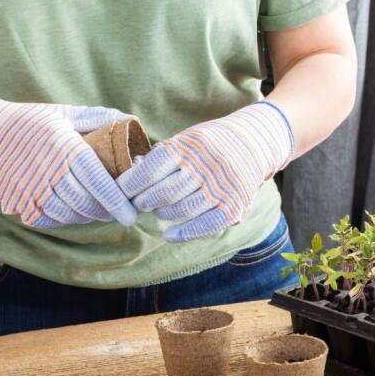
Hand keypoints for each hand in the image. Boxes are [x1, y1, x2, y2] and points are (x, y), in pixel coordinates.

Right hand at [0, 89, 136, 227]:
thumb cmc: (33, 122)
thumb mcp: (65, 113)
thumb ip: (99, 117)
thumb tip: (131, 121)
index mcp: (64, 147)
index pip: (96, 180)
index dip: (116, 201)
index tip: (130, 215)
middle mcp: (47, 170)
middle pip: (85, 202)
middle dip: (106, 212)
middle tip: (120, 213)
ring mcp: (30, 188)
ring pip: (68, 215)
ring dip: (87, 217)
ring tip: (99, 212)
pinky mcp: (18, 201)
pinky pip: (48, 219)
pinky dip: (65, 220)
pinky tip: (74, 213)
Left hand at [118, 101, 293, 241]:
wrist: (254, 142)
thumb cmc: (210, 143)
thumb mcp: (186, 140)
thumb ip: (161, 157)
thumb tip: (130, 175)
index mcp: (188, 147)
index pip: (151, 168)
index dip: (130, 183)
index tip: (120, 191)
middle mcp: (204, 167)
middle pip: (164, 192)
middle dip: (144, 201)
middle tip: (137, 204)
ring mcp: (220, 188)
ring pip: (181, 210)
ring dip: (163, 214)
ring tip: (157, 210)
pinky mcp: (233, 206)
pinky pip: (205, 225)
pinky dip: (184, 234)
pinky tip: (169, 235)